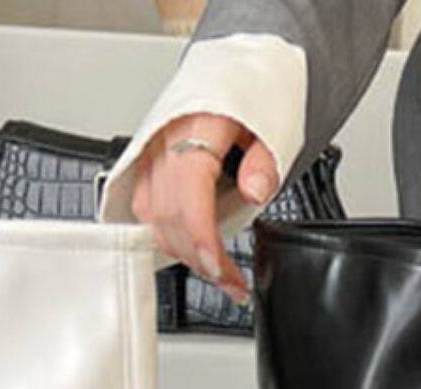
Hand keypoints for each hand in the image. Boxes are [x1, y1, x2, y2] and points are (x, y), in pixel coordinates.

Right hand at [131, 111, 280, 301]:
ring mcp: (150, 152)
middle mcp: (164, 140)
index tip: (221, 270)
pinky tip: (195, 253)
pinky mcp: (147, 165)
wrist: (232, 71)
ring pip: (154, 218)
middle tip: (232, 283)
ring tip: (220, 274)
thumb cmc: (251, 97)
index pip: (189, 191)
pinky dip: (170, 237)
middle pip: (169, 214)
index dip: (202, 237)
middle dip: (200, 258)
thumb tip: (255, 190)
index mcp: (195, 124)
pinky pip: (148, 210)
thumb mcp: (273, 123)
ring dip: (185, 254)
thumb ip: (264, 161)